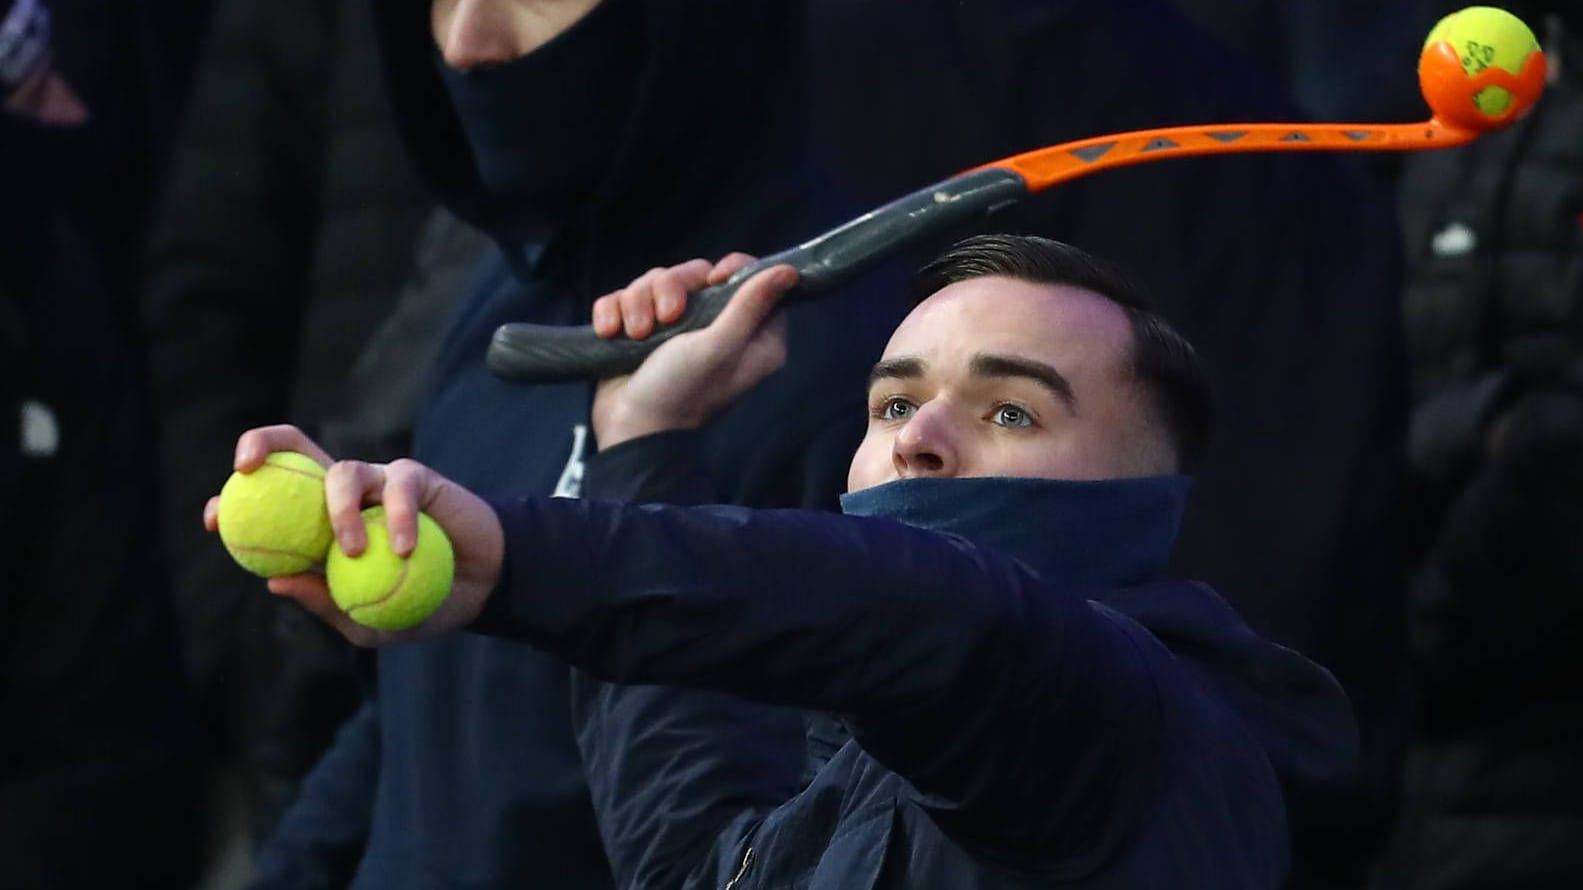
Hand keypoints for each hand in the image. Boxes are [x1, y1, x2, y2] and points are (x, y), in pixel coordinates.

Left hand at [204, 424, 505, 644]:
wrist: (482, 591)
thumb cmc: (419, 604)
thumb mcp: (367, 622)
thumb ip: (324, 603)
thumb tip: (274, 581)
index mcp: (317, 526)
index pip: (267, 501)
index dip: (232, 502)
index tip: (211, 521)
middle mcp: (341, 495)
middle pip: (293, 448)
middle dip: (262, 445)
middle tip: (245, 469)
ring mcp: (378, 483)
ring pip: (341, 472)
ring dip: (338, 511)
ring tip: (354, 553)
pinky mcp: (416, 479)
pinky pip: (398, 488)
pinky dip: (398, 518)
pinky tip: (404, 549)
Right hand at [591, 254, 798, 447]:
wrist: (629, 429)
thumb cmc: (681, 392)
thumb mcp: (720, 346)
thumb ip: (751, 306)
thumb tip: (789, 271)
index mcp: (750, 335)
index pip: (751, 279)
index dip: (732, 269)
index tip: (713, 280)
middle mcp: (716, 327)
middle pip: (696, 274)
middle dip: (669, 289)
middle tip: (666, 318)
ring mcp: (675, 327)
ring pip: (655, 282)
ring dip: (638, 303)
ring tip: (635, 333)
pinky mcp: (640, 330)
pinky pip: (624, 297)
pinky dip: (613, 310)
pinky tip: (611, 330)